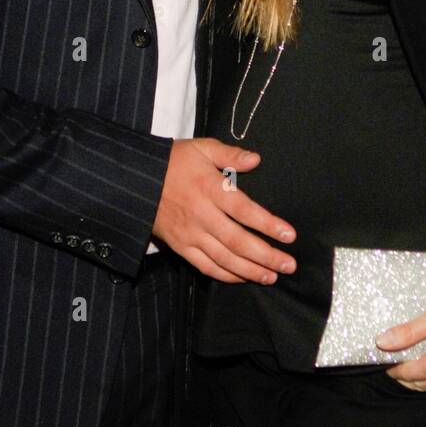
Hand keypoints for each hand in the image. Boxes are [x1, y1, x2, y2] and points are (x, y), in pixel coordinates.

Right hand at [152, 137, 297, 282]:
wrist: (136, 180)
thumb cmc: (174, 161)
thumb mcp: (201, 148)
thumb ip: (230, 154)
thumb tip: (256, 159)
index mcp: (209, 188)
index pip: (243, 210)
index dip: (267, 224)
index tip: (289, 235)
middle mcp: (201, 214)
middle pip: (238, 240)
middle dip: (266, 255)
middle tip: (289, 265)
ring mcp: (190, 233)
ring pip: (224, 258)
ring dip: (250, 270)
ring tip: (272, 276)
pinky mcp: (180, 246)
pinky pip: (205, 266)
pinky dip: (226, 275)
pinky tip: (243, 278)